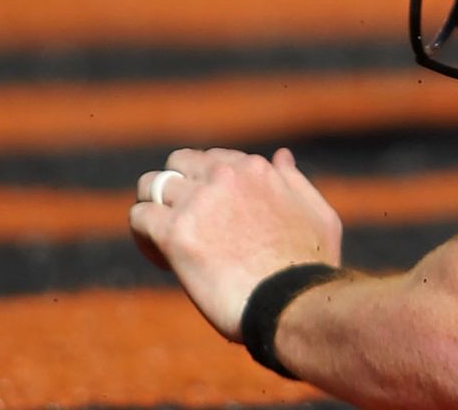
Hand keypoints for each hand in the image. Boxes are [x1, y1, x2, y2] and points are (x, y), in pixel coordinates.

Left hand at [130, 148, 342, 340]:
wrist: (293, 301)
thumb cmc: (310, 266)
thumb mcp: (317, 214)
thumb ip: (294, 182)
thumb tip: (280, 156)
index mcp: (256, 169)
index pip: (213, 159)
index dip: (209, 185)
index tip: (214, 216)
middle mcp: (224, 175)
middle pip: (178, 163)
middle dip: (176, 187)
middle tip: (183, 223)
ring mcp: (198, 201)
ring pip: (150, 185)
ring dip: (154, 208)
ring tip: (164, 240)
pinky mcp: (175, 232)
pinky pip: (139, 218)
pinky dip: (143, 236)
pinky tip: (163, 258)